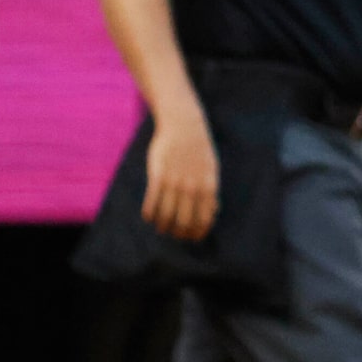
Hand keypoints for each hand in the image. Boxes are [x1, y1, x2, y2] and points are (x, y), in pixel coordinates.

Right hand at [143, 100, 218, 240]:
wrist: (184, 124)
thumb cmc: (199, 149)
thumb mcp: (212, 169)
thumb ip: (211, 191)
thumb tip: (214, 212)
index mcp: (208, 187)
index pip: (204, 220)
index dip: (197, 233)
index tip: (190, 237)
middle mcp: (191, 187)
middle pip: (184, 222)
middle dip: (178, 233)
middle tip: (173, 233)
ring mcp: (174, 181)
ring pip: (166, 215)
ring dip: (162, 226)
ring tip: (161, 227)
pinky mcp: (158, 175)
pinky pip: (151, 202)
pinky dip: (149, 213)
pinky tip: (148, 217)